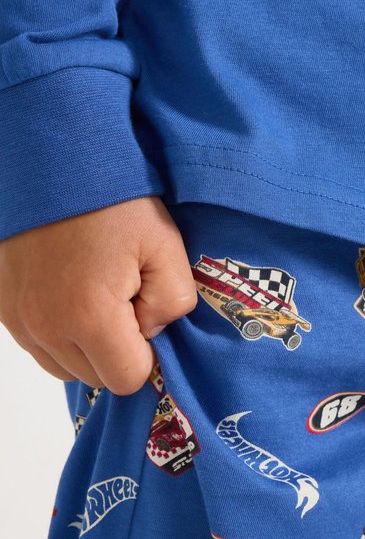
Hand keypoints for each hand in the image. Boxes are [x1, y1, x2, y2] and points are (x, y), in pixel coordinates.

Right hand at [0, 197, 196, 395]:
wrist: (53, 160)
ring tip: (98, 295)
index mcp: (89, 317)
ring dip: (87, 346)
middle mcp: (45, 326)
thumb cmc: (114, 201)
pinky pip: (36, 343)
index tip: (147, 315)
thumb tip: (152, 332)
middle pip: (94, 376)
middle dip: (118, 350)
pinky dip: (58, 331)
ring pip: (63, 365)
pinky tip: (72, 292)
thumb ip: (173, 303)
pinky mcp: (2, 306)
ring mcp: (17, 318)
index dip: (147, 354)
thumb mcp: (165, 246)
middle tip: (126, 299)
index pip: (126, 378)